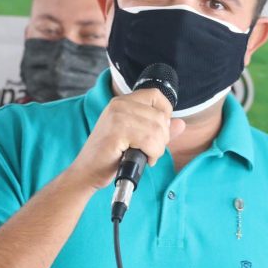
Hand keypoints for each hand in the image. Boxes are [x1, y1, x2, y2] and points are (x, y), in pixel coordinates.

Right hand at [68, 89, 185, 190]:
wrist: (86, 173)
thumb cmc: (109, 156)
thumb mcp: (137, 138)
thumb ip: (159, 129)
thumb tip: (181, 123)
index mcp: (122, 102)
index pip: (156, 95)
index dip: (165, 112)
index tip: (160, 130)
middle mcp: (119, 105)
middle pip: (160, 116)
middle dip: (162, 138)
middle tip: (151, 150)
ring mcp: (117, 117)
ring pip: (157, 130)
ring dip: (158, 148)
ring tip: (146, 155)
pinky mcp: (117, 132)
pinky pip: (149, 141)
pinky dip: (152, 153)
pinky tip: (143, 159)